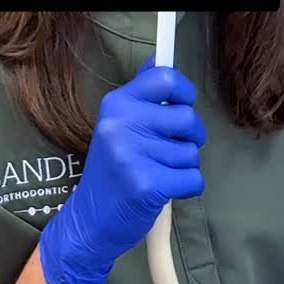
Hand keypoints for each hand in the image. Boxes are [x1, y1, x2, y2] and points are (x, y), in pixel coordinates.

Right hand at [39, 64, 205, 283]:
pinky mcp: (148, 185)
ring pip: (192, 152)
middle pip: (187, 118)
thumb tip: (159, 60)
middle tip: (173, 149)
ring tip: (159, 173)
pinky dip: (188, 187)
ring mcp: (133, 155)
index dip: (184, 91)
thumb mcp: (116, 126)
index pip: (165, 78)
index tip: (183, 104)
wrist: (89, 222)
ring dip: (184, 166)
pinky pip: (193, 178)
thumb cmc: (110, 172)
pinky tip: (164, 190)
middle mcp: (122, 125)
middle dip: (192, 136)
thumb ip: (140, 96)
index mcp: (116, 105)